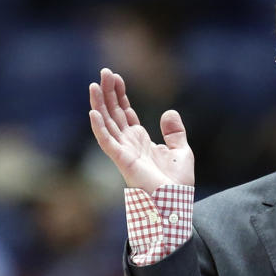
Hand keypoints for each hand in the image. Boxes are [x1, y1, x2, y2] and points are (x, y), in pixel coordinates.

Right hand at [89, 67, 194, 192]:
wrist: (176, 204)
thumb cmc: (178, 184)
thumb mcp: (181, 151)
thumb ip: (175, 132)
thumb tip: (169, 112)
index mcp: (140, 141)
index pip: (125, 113)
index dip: (120, 95)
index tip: (116, 77)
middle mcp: (128, 144)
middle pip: (114, 113)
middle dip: (108, 93)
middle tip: (103, 72)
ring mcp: (123, 152)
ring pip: (107, 123)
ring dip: (100, 104)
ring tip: (94, 84)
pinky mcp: (122, 160)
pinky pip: (107, 141)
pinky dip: (100, 127)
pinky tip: (94, 112)